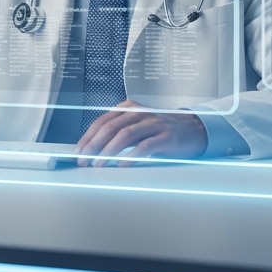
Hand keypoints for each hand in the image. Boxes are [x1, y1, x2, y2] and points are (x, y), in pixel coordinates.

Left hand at [73, 100, 206, 165]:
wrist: (194, 129)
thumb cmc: (161, 130)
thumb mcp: (137, 126)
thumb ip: (119, 132)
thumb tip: (93, 149)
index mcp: (129, 107)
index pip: (102, 121)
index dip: (87, 137)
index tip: (77, 152)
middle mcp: (139, 112)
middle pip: (110, 127)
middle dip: (93, 145)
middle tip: (84, 160)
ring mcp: (153, 123)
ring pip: (124, 135)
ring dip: (108, 151)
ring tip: (99, 164)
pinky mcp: (165, 136)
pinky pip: (144, 145)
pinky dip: (131, 155)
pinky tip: (122, 164)